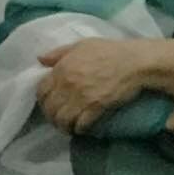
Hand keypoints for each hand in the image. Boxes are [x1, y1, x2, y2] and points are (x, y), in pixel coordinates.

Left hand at [36, 37, 168, 134]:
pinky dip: (79, 129)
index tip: (49, 104)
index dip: (43, 100)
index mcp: (62, 68)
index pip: (41, 91)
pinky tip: (81, 128)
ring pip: (62, 120)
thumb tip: (40, 59)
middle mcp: (68, 84)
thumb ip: (59, 53)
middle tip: (58, 119)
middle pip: (50, 109)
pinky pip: (81, 124)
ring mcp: (81, 97)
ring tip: (68, 127)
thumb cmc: (109, 51)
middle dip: (52, 117)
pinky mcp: (96, 108)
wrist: (134, 62)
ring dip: (64, 126)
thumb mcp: (81, 45)